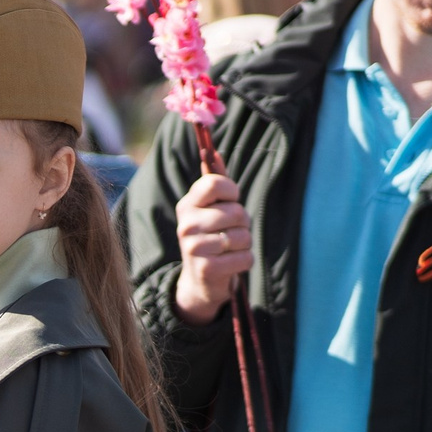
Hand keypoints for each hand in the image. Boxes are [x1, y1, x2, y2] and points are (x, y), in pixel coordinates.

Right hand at [172, 172, 252, 324]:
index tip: (230, 201)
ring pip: (243, 236)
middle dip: (243, 222)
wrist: (200, 280)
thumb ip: (215, 182)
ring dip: (245, 243)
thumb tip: (213, 151)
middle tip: (232, 230)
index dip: (231, 191)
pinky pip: (245, 257)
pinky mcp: (207, 269)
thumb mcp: (209, 208)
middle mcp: (186, 225)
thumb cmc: (211, 236)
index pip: (213, 183)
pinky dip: (245, 261)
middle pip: (235, 212)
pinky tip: (232, 263)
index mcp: (187, 205)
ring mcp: (194, 248)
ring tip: (231, 248)